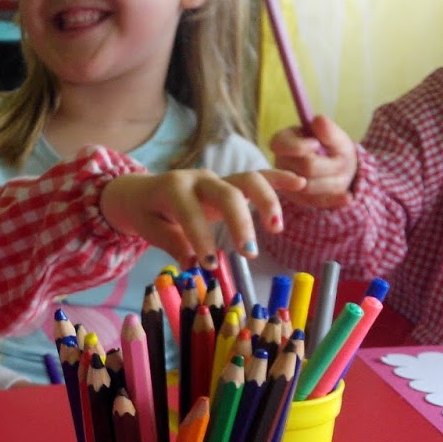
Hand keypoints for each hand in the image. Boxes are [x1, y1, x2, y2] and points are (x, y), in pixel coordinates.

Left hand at [99, 168, 302, 267]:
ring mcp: (218, 178)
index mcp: (173, 189)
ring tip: (275, 228)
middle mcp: (199, 179)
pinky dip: (278, 178)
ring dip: (266, 201)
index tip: (210, 265)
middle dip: (240, 223)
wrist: (142, 190)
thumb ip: (171, 243)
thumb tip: (191, 264)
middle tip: (249, 254)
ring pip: (247, 180)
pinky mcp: (230, 182)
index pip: (190, 212)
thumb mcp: (149, 229)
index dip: (201, 238)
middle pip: (226, 194)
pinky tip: (300, 183)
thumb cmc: (147, 212)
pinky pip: (258, 177)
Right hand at [268, 115, 357, 208]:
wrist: (339, 169)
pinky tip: (348, 197)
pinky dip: (334, 200)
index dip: (300, 146)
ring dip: (332, 181)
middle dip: (326, 164)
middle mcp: (281, 163)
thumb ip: (328, 130)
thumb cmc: (334, 148)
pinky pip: (316, 202)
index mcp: (283, 141)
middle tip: (338, 163)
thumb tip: (318, 120)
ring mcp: (287, 184)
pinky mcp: (298, 200)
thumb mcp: (336, 137)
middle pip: (303, 166)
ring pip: (310, 186)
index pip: (281, 145)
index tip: (315, 143)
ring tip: (342, 176)